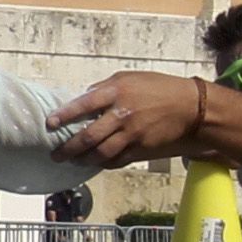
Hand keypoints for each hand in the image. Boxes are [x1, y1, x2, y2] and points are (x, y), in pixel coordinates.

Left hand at [47, 72, 204, 165]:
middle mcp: (122, 115)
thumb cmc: (158, 88)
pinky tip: (95, 163)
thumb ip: (103, 88)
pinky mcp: (142, 149)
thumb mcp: (128, 78)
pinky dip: (104, 163)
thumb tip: (82, 97)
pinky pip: (117, 160)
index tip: (50, 124)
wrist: (191, 107)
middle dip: (68, 148)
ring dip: (83, 160)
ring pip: (101, 153)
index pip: (83, 105)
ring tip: (72, 161)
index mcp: (116, 93)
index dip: (64, 116)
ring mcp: (132, 134)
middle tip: (55, 154)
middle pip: (89, 136)